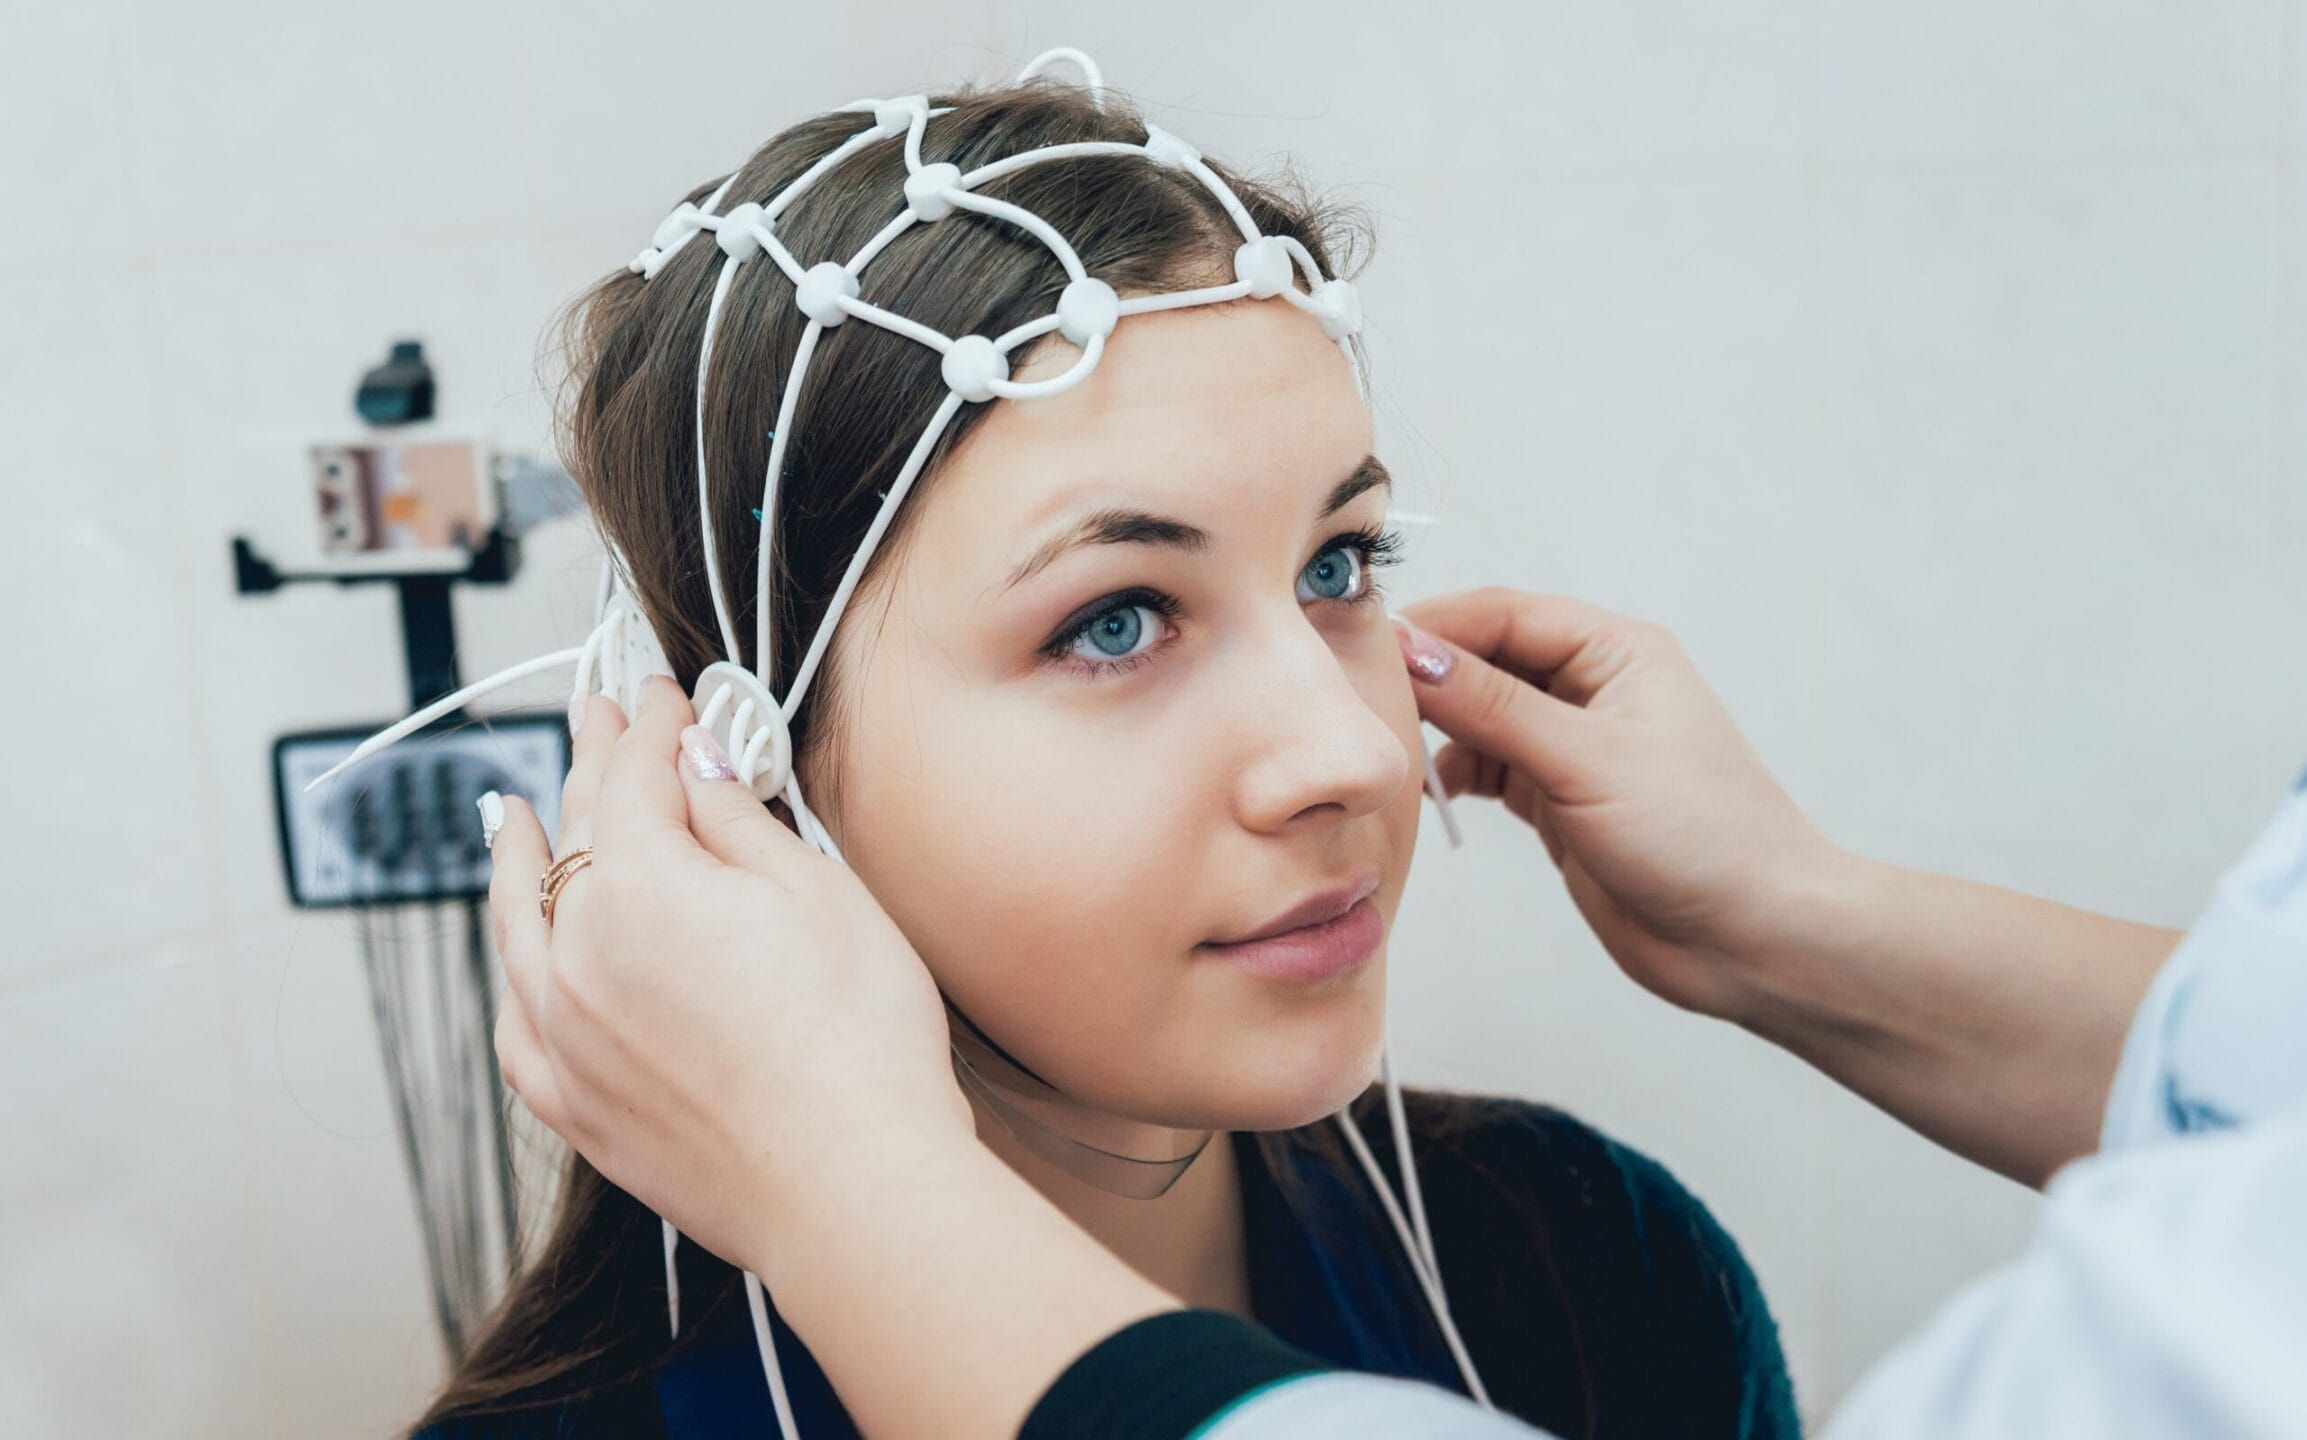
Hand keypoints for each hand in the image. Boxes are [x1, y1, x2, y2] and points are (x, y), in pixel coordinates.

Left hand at [483, 674, 968, 1275]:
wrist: (850, 1184)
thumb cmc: (856, 1042)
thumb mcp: (818, 893)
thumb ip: (740, 820)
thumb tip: (700, 760)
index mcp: (639, 884)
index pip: (634, 774)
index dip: (651, 723)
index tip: (661, 692)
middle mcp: (576, 952)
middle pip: (573, 832)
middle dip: (587, 764)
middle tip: (595, 715)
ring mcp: (562, 1034)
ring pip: (518, 921)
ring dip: (517, 855)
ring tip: (509, 812)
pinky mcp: (574, 1105)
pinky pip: (514, 1019)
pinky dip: (511, 971)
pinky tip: (517, 954)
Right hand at [1393, 588, 1842, 1021]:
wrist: (1755, 939)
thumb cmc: (1705, 837)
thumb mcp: (1588, 760)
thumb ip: (1494, 706)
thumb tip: (1413, 652)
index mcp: (1616, 651)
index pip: (1504, 614)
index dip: (1435, 626)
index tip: (1366, 651)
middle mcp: (1594, 688)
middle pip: (1486, 658)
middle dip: (1427, 675)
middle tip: (1360, 702)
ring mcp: (1575, 746)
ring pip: (1481, 714)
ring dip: (1437, 729)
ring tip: (1389, 753)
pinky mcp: (1560, 801)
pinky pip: (1489, 767)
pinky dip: (1456, 774)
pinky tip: (1430, 791)